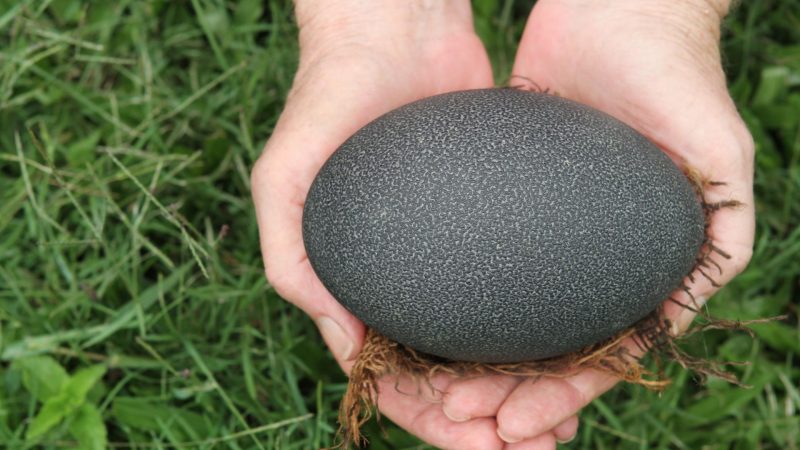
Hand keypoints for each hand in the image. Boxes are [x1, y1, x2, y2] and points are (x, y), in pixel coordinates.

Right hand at [250, 1, 535, 447]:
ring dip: (518, 389)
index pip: (388, 378)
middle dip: (484, 422)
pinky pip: (511, 293)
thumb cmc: (327, 101)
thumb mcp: (284, 181)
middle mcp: (398, 282)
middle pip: (442, 376)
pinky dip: (536, 333)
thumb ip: (294, 264)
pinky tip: (573, 352)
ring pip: (482, 344)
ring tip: (567, 419)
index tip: (482, 446)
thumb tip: (350, 348)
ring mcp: (442, 258)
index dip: (431, 422)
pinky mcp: (483, 229)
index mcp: (348, 288)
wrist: (392, 32)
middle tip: (538, 447)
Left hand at [441, 0, 754, 445]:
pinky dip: (465, 301)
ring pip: (515, 316)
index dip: (561, 397)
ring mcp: (557, 238)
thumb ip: (718, 236)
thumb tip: (682, 312)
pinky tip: (430, 327)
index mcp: (649, 269)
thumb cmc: (681, 79)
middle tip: (463, 415)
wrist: (620, 12)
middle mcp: (599, 261)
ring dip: (480, 359)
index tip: (515, 425)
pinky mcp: (519, 208)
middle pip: (552, 347)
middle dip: (509, 391)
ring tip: (441, 391)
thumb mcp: (720, 161)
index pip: (603, 354)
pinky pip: (488, 263)